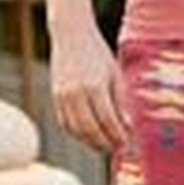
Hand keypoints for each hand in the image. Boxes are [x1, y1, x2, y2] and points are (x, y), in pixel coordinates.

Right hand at [47, 21, 126, 153]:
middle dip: (105, 143)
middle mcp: (76, 94)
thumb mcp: (115, 74)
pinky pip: (65, 123)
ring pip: (76, 130)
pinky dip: (77, 134)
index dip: (118, 136)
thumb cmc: (98, 53)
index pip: (108, 121)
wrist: (70, 35)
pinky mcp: (55, 98)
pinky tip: (89, 135)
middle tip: (118, 148)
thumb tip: (128, 126)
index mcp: (95, 86)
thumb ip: (120, 101)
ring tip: (106, 145)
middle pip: (90, 130)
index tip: (128, 144)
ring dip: (91, 142)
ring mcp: (62, 97)